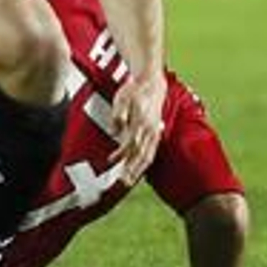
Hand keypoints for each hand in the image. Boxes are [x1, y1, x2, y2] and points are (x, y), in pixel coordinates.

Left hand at [109, 69, 166, 185]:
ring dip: (138, 170)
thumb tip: (114, 132)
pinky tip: (138, 171)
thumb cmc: (133, 91)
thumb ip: (118, 115)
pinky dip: (144, 163)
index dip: (120, 153)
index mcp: (140, 122)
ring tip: (128, 181)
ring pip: (147, 156)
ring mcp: (154, 133)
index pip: (130, 142)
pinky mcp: (155, 134)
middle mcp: (149, 130)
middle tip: (122, 182)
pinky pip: (152, 152)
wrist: (152, 84)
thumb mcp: (122, 98)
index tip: (110, 161)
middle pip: (140, 154)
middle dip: (131, 169)